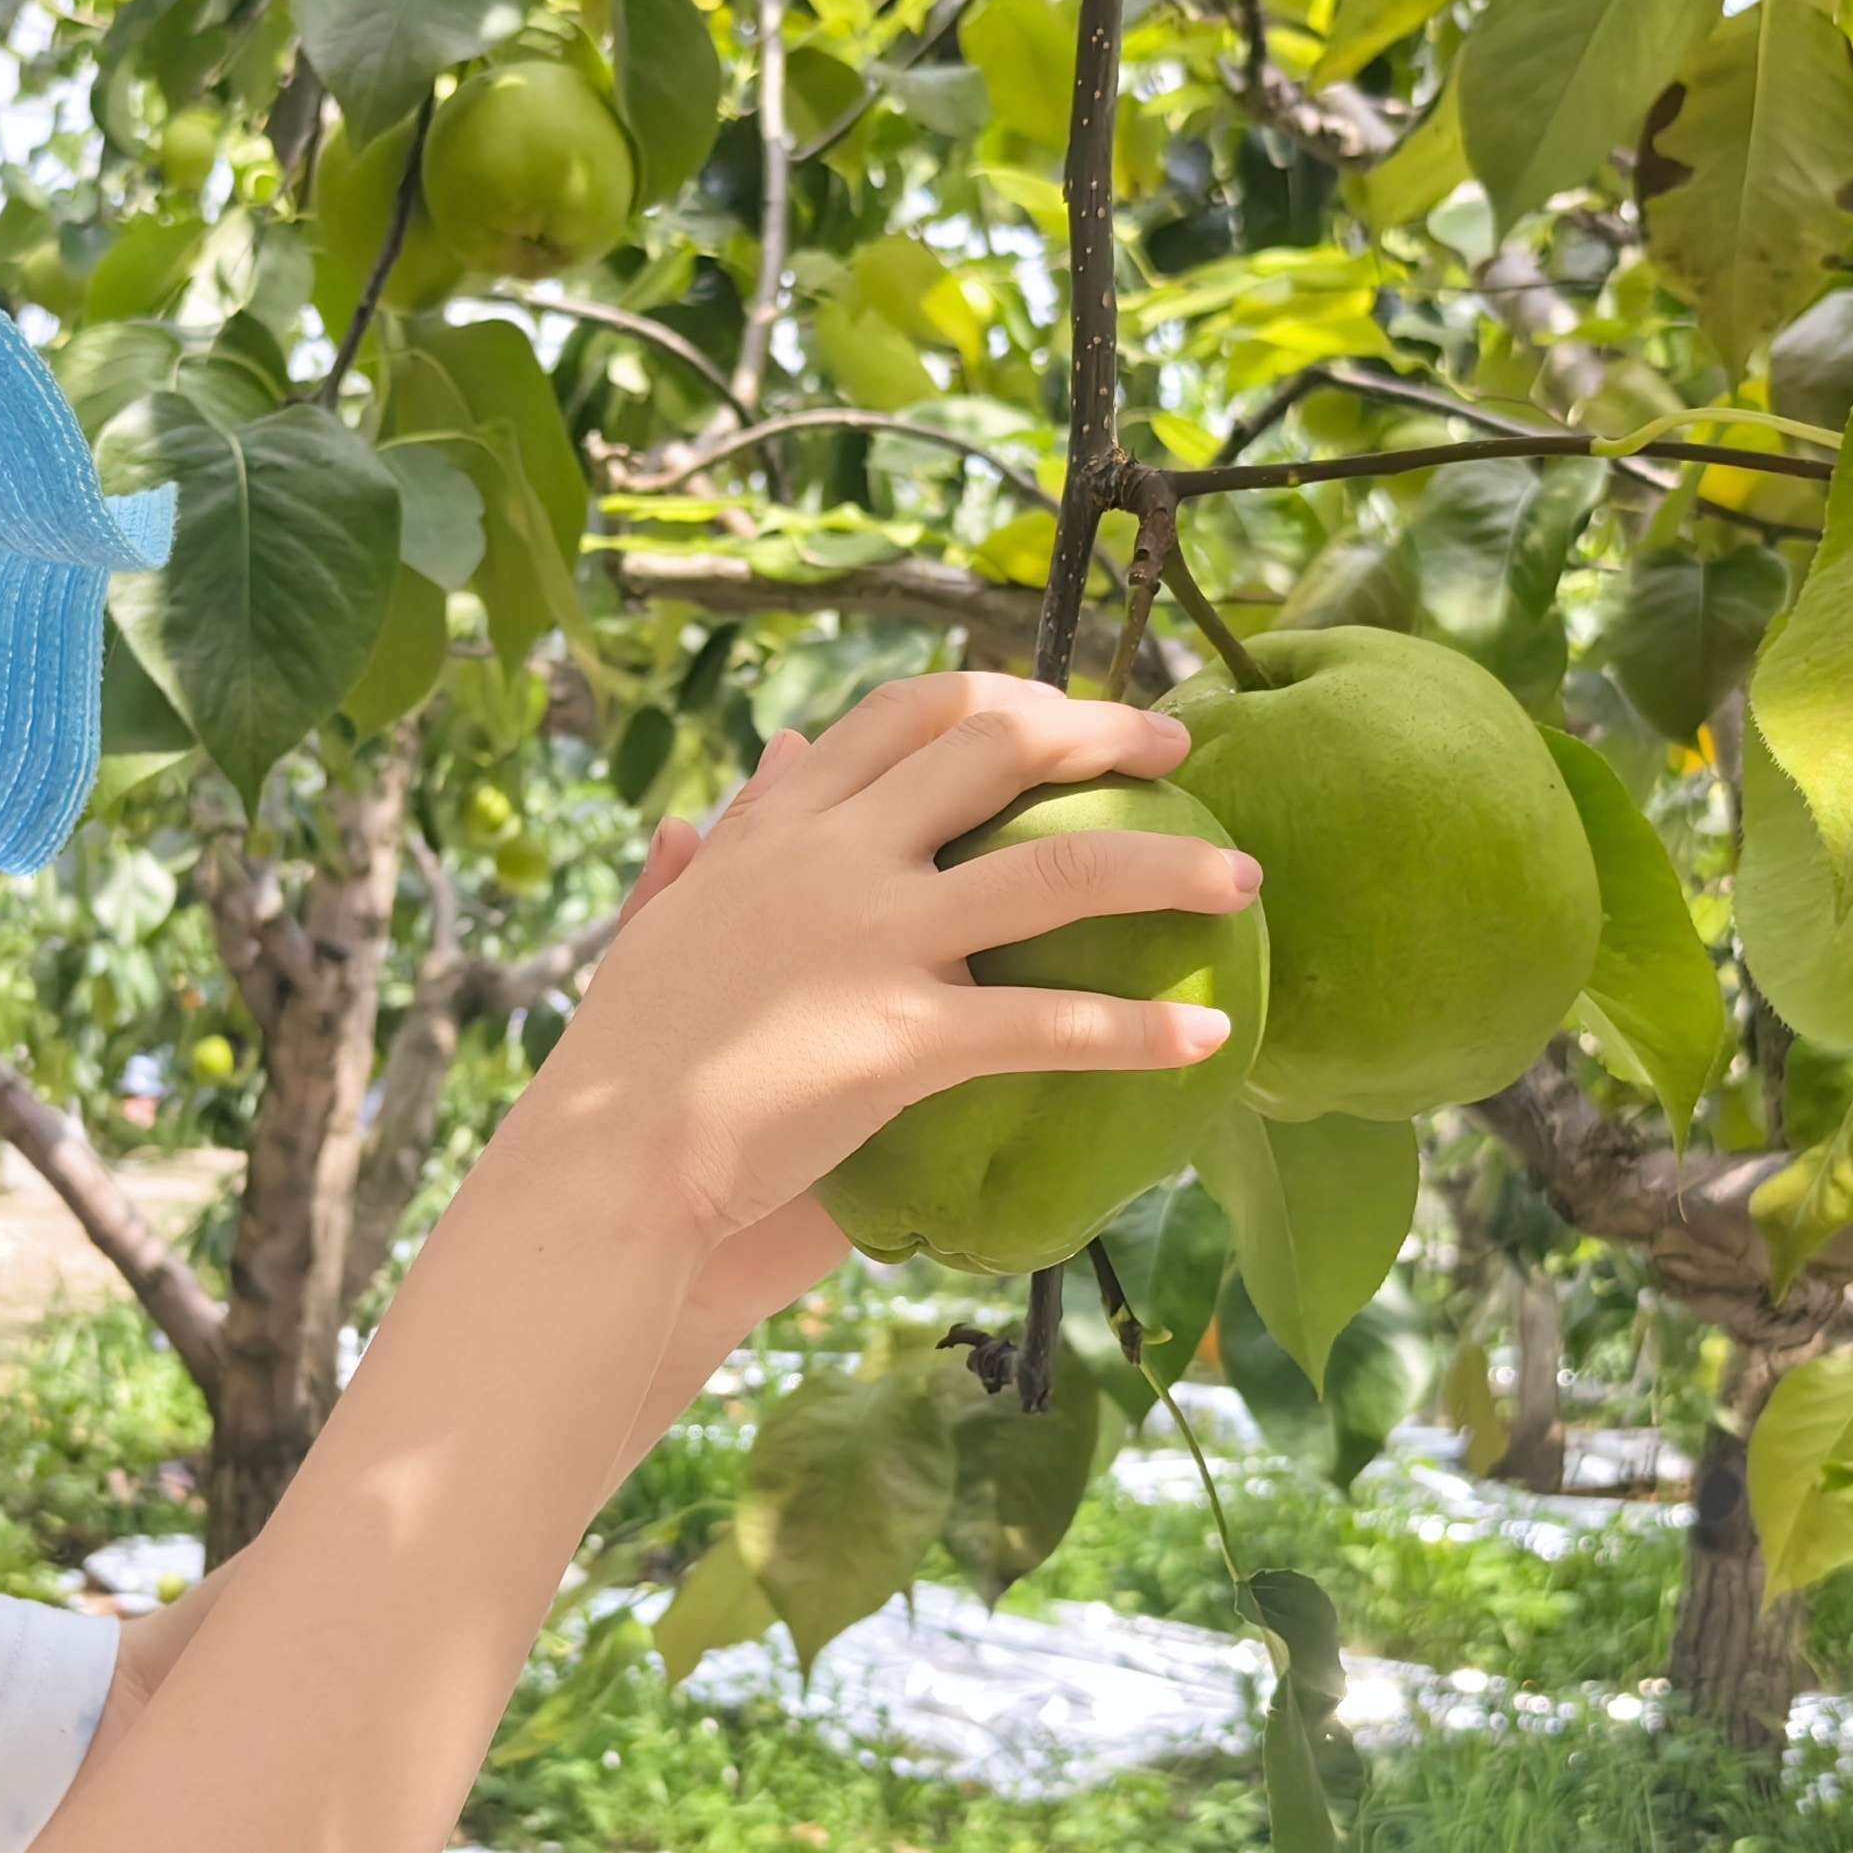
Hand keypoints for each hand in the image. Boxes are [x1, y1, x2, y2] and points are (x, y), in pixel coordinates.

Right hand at [511, 674, 1259, 1253]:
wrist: (608, 1160)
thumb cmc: (628, 1058)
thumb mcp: (666, 918)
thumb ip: (725, 835)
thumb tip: (775, 752)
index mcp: (781, 824)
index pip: (909, 711)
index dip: (1003, 692)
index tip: (1063, 706)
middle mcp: (837, 858)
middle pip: (999, 746)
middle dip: (1105, 730)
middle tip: (1178, 746)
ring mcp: (876, 941)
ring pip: (1057, 869)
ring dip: (1167, 863)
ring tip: (1245, 879)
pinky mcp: (904, 1039)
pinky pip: (1052, 1024)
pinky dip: (1141, 1029)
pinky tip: (1208, 1037)